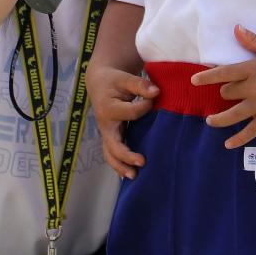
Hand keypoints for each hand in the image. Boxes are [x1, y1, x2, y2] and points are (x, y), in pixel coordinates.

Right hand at [88, 64, 157, 178]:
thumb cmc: (114, 80)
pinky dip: (119, 165)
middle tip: (142, 161)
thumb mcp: (125, 78)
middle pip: (113, 144)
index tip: (153, 99)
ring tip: (134, 176)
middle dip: (126, 154)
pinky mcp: (110, 137)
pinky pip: (112, 154)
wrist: (99, 83)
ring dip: (120, 166)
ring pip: (110, 154)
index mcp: (109, 108)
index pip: (131, 113)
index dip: (144, 107)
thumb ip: (140, 85)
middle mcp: (105, 124)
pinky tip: (130, 174)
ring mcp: (107, 133)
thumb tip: (156, 92)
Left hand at [193, 27, 255, 148]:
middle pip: (227, 94)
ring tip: (210, 120)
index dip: (207, 77)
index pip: (223, 73)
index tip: (194, 81)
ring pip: (232, 115)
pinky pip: (250, 131)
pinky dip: (238, 139)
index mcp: (252, 70)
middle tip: (229, 91)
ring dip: (218, 119)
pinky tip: (228, 144)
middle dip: (225, 92)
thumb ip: (252, 40)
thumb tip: (236, 28)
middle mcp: (253, 88)